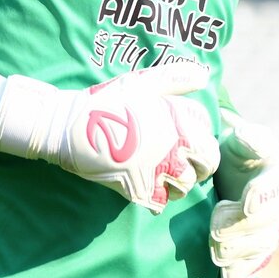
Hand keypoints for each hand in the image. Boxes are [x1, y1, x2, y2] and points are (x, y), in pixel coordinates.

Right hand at [0, 61, 219, 214]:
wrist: (70, 127)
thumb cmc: (107, 101)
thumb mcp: (142, 83)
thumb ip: (175, 78)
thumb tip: (203, 75)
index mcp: (177, 122)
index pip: (208, 135)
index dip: (202, 135)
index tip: (190, 136)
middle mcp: (173, 148)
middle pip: (206, 165)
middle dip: (200, 164)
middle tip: (186, 160)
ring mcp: (156, 172)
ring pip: (185, 186)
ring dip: (178, 181)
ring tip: (164, 171)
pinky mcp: (139, 190)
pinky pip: (161, 202)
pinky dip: (158, 197)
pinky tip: (149, 185)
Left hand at [210, 110, 278, 277]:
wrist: (228, 173)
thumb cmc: (235, 152)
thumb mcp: (241, 138)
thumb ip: (247, 137)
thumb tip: (248, 135)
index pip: (277, 188)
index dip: (263, 197)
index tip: (246, 202)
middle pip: (269, 224)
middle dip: (242, 228)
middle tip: (215, 227)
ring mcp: (271, 229)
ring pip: (262, 248)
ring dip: (238, 251)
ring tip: (214, 248)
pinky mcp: (256, 249)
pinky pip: (254, 266)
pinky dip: (241, 272)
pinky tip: (226, 275)